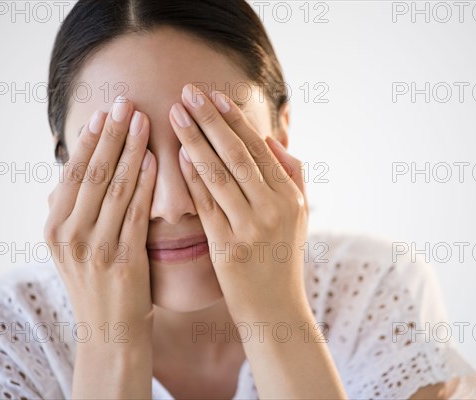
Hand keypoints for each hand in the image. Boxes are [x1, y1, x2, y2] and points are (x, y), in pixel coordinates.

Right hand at [44, 96, 156, 343]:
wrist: (109, 330)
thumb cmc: (98, 281)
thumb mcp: (74, 246)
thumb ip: (74, 210)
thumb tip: (75, 169)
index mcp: (54, 227)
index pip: (73, 173)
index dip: (89, 140)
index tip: (104, 112)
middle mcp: (68, 235)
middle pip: (92, 173)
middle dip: (110, 134)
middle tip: (125, 102)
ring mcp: (93, 248)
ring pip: (113, 187)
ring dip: (129, 150)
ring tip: (142, 120)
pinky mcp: (121, 260)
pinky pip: (134, 213)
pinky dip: (143, 184)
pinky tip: (154, 160)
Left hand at [169, 83, 309, 321]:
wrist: (276, 310)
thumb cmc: (283, 258)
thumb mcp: (300, 215)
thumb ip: (292, 174)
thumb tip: (270, 138)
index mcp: (291, 197)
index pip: (259, 149)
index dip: (235, 120)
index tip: (214, 96)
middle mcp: (273, 209)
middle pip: (237, 154)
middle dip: (210, 120)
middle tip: (188, 93)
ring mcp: (250, 228)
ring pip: (219, 175)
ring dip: (195, 141)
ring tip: (176, 115)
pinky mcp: (227, 247)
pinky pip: (206, 205)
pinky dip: (192, 178)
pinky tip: (178, 156)